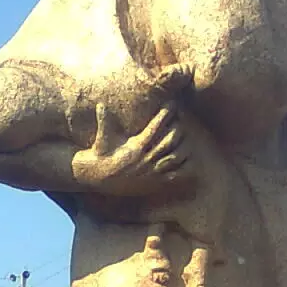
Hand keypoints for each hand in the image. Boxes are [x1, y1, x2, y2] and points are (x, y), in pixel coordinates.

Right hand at [72, 104, 190, 195]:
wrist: (99, 179)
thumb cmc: (102, 155)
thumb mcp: (102, 139)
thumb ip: (104, 122)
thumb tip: (100, 105)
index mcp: (135, 146)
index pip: (156, 127)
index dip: (166, 114)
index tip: (172, 104)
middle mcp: (146, 159)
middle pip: (170, 140)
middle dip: (178, 127)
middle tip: (181, 118)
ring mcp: (152, 172)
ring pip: (176, 157)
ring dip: (184, 145)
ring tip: (186, 135)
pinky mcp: (155, 183)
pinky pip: (176, 175)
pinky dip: (184, 165)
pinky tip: (187, 156)